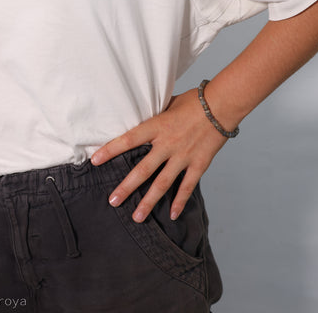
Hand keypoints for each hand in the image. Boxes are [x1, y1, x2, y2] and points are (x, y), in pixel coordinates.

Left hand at [90, 87, 229, 222]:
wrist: (222, 105)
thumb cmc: (196, 100)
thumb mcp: (170, 103)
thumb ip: (156, 114)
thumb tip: (143, 115)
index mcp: (158, 126)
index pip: (129, 139)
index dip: (111, 150)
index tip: (95, 161)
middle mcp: (168, 144)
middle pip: (143, 169)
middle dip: (126, 187)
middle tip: (113, 201)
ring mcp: (183, 156)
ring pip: (162, 183)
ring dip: (149, 201)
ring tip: (136, 217)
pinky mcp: (199, 164)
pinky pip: (187, 186)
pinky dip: (180, 201)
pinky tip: (173, 215)